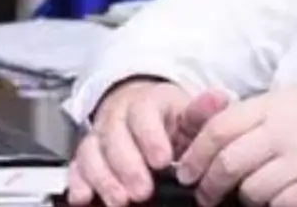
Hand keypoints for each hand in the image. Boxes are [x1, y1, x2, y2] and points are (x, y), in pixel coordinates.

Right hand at [65, 79, 229, 206]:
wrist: (150, 115)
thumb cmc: (173, 119)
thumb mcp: (191, 114)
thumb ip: (203, 112)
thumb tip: (219, 98)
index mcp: (147, 101)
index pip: (144, 114)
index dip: (151, 138)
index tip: (163, 161)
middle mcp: (118, 116)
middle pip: (114, 136)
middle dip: (127, 167)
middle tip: (142, 191)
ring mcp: (100, 135)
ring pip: (92, 151)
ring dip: (104, 178)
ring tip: (119, 200)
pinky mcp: (87, 154)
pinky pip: (77, 165)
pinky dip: (78, 181)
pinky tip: (84, 197)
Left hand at [175, 85, 296, 206]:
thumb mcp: (293, 97)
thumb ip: (254, 113)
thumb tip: (212, 137)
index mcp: (276, 105)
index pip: (218, 130)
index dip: (195, 155)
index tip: (187, 170)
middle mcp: (285, 132)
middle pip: (227, 165)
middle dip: (207, 185)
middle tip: (206, 192)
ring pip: (250, 191)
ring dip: (245, 195)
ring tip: (255, 190)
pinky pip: (277, 205)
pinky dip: (273, 204)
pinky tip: (280, 195)